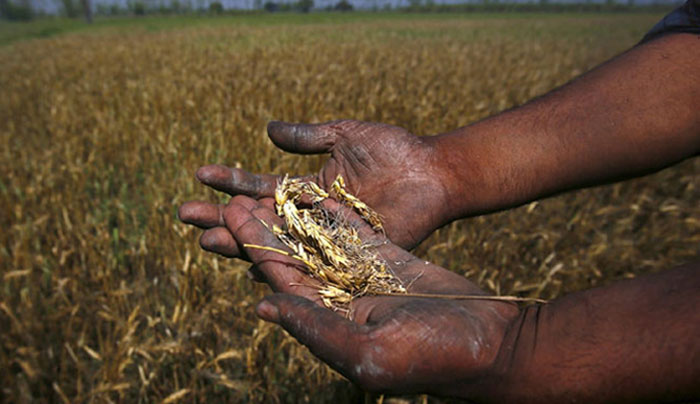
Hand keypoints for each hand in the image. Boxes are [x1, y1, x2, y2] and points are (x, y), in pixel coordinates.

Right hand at [179, 120, 455, 249]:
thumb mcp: (346, 136)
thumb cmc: (394, 151)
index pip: (260, 188)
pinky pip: (309, 265)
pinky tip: (252, 267)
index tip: (199, 173)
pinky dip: (282, 267)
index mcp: (309, 189)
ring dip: (241, 242)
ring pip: (276, 245)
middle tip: (185, 214)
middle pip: (258, 221)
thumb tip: (267, 130)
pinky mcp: (346, 257)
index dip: (230, 181)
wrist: (433, 173)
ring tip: (206, 239)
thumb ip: (309, 137)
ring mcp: (327, 240)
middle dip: (221, 217)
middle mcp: (311, 218)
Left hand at [215, 194, 518, 397]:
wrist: (492, 344)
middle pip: (292, 258)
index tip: (228, 217)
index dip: (253, 247)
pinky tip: (311, 194)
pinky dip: (333, 213)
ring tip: (264, 190)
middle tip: (232, 199)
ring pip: (318, 242)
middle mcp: (342, 299)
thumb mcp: (369, 349)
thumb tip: (262, 307)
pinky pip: (355, 233)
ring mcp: (367, 278)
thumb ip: (316, 327)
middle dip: (263, 229)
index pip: (281, 280)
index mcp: (331, 322)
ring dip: (291, 218)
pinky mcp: (391, 260)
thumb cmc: (434, 356)